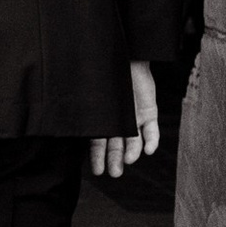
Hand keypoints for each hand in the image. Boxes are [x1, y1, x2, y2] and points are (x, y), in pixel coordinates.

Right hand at [90, 60, 160, 179]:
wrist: (126, 53)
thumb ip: (87, 110)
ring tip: (129, 159)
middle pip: (116, 146)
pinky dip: (152, 141)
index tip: (97, 171)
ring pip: (134, 141)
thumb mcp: (91, 92)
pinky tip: (148, 150)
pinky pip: (152, 131)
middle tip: (114, 173)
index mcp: (102, 119)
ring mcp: (134, 118)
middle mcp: (118, 122)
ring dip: (132, 152)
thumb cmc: (102, 71)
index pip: (98, 143)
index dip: (97, 158)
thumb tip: (73, 124)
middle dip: (115, 160)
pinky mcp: (150, 112)